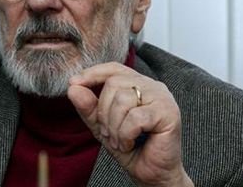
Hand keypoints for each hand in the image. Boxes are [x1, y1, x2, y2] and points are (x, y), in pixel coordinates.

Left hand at [67, 63, 192, 186]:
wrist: (154, 174)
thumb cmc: (132, 148)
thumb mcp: (102, 126)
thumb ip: (88, 107)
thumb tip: (73, 88)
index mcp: (138, 84)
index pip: (113, 68)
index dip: (93, 73)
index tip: (73, 83)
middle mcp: (152, 86)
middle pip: (114, 83)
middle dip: (103, 112)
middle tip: (108, 134)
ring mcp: (162, 98)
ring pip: (123, 100)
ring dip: (114, 127)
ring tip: (120, 141)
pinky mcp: (169, 113)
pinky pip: (135, 117)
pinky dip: (126, 134)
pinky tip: (129, 143)